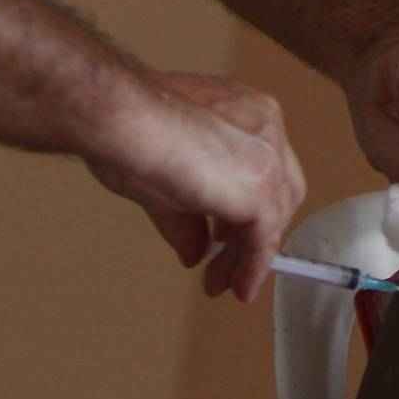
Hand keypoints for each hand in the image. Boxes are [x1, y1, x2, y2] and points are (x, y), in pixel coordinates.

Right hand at [84, 71, 306, 300]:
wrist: (120, 119)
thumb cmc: (126, 128)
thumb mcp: (164, 178)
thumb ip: (188, 218)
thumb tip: (195, 252)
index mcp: (248, 111)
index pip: (263, 167)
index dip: (249, 204)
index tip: (229, 235)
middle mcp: (266, 128)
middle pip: (279, 191)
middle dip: (254, 230)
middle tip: (225, 262)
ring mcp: (267, 158)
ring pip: (273, 216)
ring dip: (248, 255)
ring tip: (222, 282)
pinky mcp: (258, 190)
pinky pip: (265, 238)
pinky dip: (253, 266)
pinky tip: (239, 287)